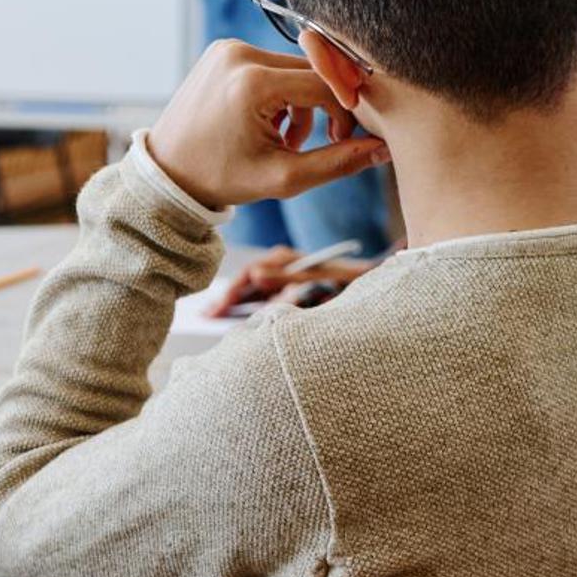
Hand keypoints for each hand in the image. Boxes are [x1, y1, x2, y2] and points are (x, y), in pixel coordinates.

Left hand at [148, 41, 389, 209]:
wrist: (166, 173)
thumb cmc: (219, 178)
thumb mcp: (283, 177)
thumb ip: (338, 162)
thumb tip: (383, 149)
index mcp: (253, 82)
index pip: (327, 85)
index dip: (346, 113)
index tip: (345, 140)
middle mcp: (239, 54)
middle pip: (312, 73)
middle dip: (322, 108)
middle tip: (315, 144)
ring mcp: (227, 48)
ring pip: (293, 70)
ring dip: (299, 103)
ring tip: (282, 139)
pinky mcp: (221, 51)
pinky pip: (269, 66)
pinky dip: (277, 93)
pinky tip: (263, 123)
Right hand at [207, 247, 375, 316]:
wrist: (371, 282)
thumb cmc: (346, 281)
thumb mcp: (316, 279)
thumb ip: (285, 277)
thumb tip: (255, 274)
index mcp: (284, 260)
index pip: (250, 275)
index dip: (233, 292)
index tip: (219, 308)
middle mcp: (280, 266)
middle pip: (247, 283)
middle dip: (227, 299)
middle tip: (206, 316)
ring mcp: (284, 278)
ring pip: (252, 292)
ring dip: (234, 304)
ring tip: (211, 317)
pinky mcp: (289, 290)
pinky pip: (262, 299)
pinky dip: (247, 308)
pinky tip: (231, 317)